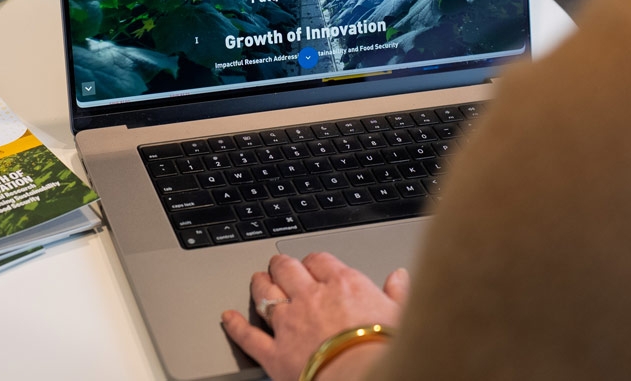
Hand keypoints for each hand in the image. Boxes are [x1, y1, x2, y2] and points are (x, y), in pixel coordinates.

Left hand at [220, 253, 409, 380]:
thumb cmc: (388, 350)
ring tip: (257, 281)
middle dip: (281, 265)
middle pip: (287, 270)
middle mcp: (310, 299)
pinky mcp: (274, 354)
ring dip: (259, 285)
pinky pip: (248, 337)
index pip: (321, 261)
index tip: (313, 264)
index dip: (313, 261)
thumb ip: (398, 295)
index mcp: (343, 286)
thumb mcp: (403, 317)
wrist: (367, 378)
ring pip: (265, 295)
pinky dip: (235, 326)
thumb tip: (400, 278)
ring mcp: (288, 325)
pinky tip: (227, 319)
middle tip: (278, 265)